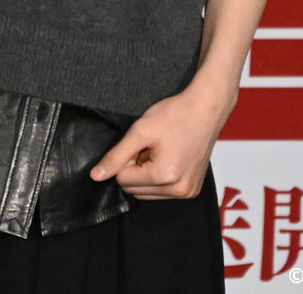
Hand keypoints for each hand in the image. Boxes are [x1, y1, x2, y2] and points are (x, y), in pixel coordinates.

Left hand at [88, 73, 237, 199]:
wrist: (206, 109)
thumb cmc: (174, 115)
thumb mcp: (140, 131)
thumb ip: (116, 156)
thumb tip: (95, 177)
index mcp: (165, 177)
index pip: (123, 181)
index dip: (126, 159)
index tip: (140, 143)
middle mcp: (179, 191)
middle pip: (135, 190)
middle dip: (136, 169)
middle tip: (149, 146)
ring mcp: (188, 193)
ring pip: (148, 194)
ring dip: (147, 174)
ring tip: (159, 151)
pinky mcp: (193, 190)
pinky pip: (164, 193)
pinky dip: (160, 178)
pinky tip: (169, 157)